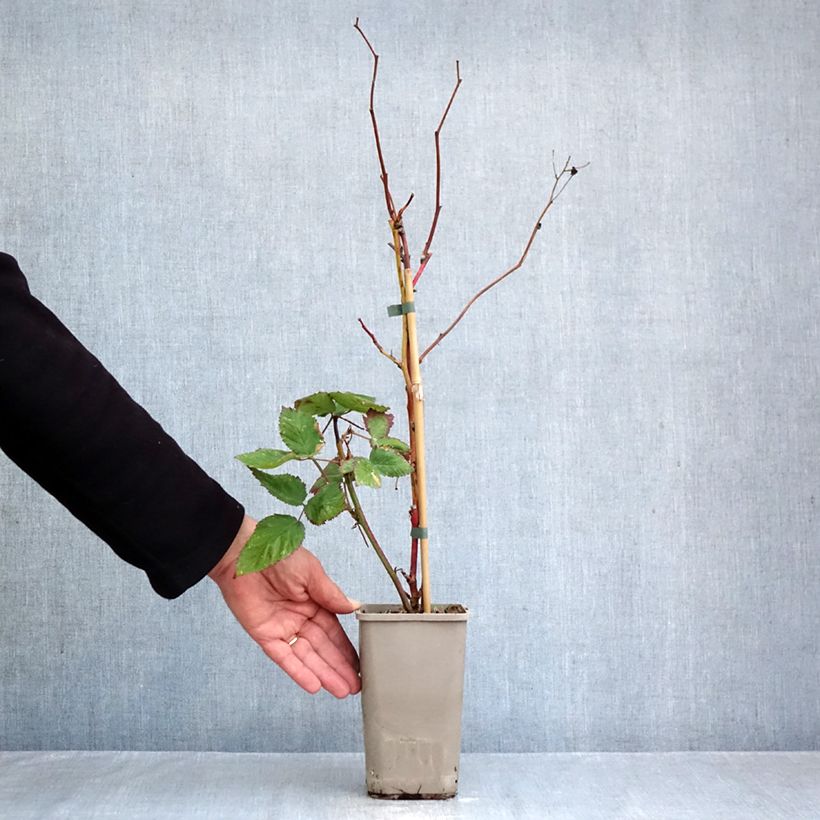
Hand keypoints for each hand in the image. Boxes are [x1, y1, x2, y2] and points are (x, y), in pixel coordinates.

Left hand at [209, 515, 360, 697]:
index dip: (347, 649)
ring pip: (307, 656)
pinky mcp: (265, 635)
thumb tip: (355, 607)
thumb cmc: (278, 554)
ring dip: (324, 673)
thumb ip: (331, 595)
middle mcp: (300, 617)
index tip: (362, 665)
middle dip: (340, 667)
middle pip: (323, 648)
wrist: (243, 554)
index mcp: (315, 601)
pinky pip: (284, 657)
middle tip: (356, 687)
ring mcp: (283, 628)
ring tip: (341, 690)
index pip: (335, 631)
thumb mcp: (311, 572)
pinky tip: (314, 685)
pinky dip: (298, 671)